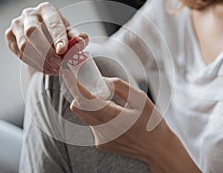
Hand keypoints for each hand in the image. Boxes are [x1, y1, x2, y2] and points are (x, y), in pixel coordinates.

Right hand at [5, 2, 88, 74]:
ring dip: (40, 61)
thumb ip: (78, 38)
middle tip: (59, 64)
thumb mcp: (71, 34)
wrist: (42, 36)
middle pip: (33, 32)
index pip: (52, 23)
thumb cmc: (58, 33)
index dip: (58, 37)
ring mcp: (17, 24)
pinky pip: (19, 53)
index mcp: (47, 9)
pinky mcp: (9, 36)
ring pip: (24, 45)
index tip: (63, 51)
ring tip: (54, 69)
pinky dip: (34, 64)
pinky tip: (46, 68)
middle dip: (46, 51)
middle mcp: (29, 14)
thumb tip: (79, 41)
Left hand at [62, 70, 200, 172]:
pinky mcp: (100, 144)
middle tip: (90, 87)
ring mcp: (100, 139)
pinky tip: (115, 120)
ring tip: (112, 107)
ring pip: (85, 115)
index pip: (86, 99)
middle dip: (80, 94)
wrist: (156, 148)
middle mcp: (103, 130)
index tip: (66, 73)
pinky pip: (92, 124)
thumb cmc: (151, 122)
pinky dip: (98, 117)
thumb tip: (102, 82)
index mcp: (114, 118)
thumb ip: (119, 87)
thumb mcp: (141, 99)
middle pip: (78, 107)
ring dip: (92, 106)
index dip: (74, 85)